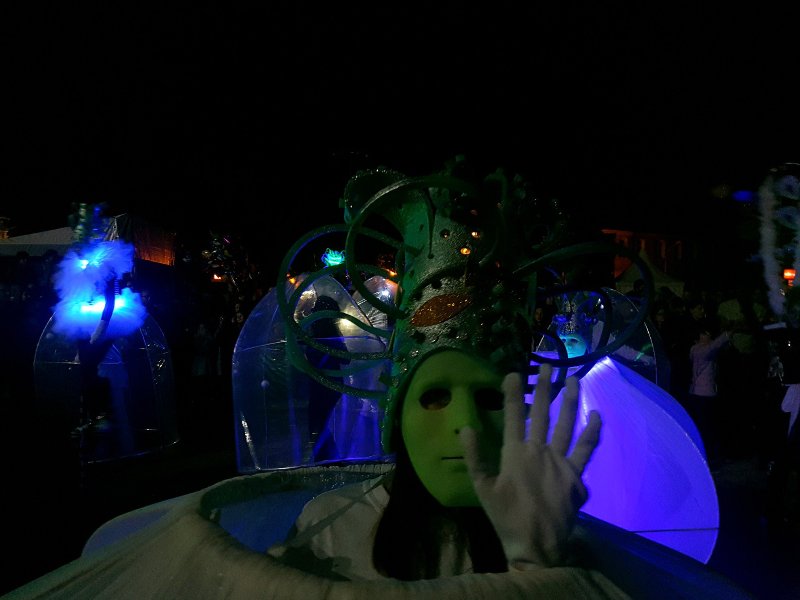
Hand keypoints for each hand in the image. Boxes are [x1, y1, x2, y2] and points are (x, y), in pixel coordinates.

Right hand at [459, 363, 600, 568]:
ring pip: (566, 424)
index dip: (512, 393)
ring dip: (569, 400)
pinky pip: (586, 449)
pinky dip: (592, 432)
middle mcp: (539, 451)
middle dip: (543, 388)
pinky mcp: (576, 476)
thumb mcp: (482, 489)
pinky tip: (596, 415)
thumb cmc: (505, 517)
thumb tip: (466, 429)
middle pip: (541, 413)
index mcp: (514, 453)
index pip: (512, 416)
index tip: (513, 373)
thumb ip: (475, 457)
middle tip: (547, 366)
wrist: (537, 544)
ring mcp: (560, 462)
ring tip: (573, 379)